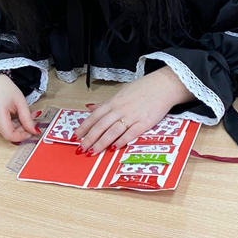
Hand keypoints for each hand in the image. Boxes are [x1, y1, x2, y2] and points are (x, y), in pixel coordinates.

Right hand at [0, 74, 38, 142]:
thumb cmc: (6, 88)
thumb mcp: (20, 102)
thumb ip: (27, 118)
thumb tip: (34, 131)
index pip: (10, 135)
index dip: (22, 136)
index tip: (32, 132)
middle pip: (9, 134)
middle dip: (22, 130)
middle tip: (32, 120)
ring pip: (7, 132)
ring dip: (18, 127)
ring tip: (25, 116)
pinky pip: (3, 128)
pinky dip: (12, 125)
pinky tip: (16, 117)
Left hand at [74, 67, 194, 153]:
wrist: (163, 86)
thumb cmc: (142, 89)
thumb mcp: (120, 93)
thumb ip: (105, 104)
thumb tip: (90, 108)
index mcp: (113, 102)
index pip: (94, 116)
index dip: (84, 127)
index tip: (75, 136)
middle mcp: (120, 109)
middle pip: (101, 125)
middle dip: (89, 138)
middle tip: (81, 149)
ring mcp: (132, 116)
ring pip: (113, 131)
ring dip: (102, 143)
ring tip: (93, 152)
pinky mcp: (144, 123)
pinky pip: (131, 133)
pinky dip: (122, 141)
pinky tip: (115, 148)